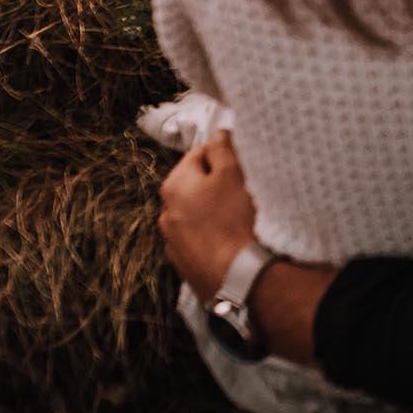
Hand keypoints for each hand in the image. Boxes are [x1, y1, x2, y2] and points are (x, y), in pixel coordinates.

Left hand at [158, 129, 257, 301]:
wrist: (239, 278)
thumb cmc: (236, 220)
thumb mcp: (233, 173)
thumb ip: (222, 148)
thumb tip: (216, 134)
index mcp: (174, 186)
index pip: (199, 154)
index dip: (224, 154)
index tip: (243, 163)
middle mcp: (166, 213)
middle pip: (197, 186)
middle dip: (218, 184)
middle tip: (246, 189)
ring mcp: (174, 243)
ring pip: (198, 214)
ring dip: (215, 212)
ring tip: (241, 217)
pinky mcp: (186, 266)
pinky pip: (201, 240)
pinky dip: (214, 236)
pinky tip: (234, 241)